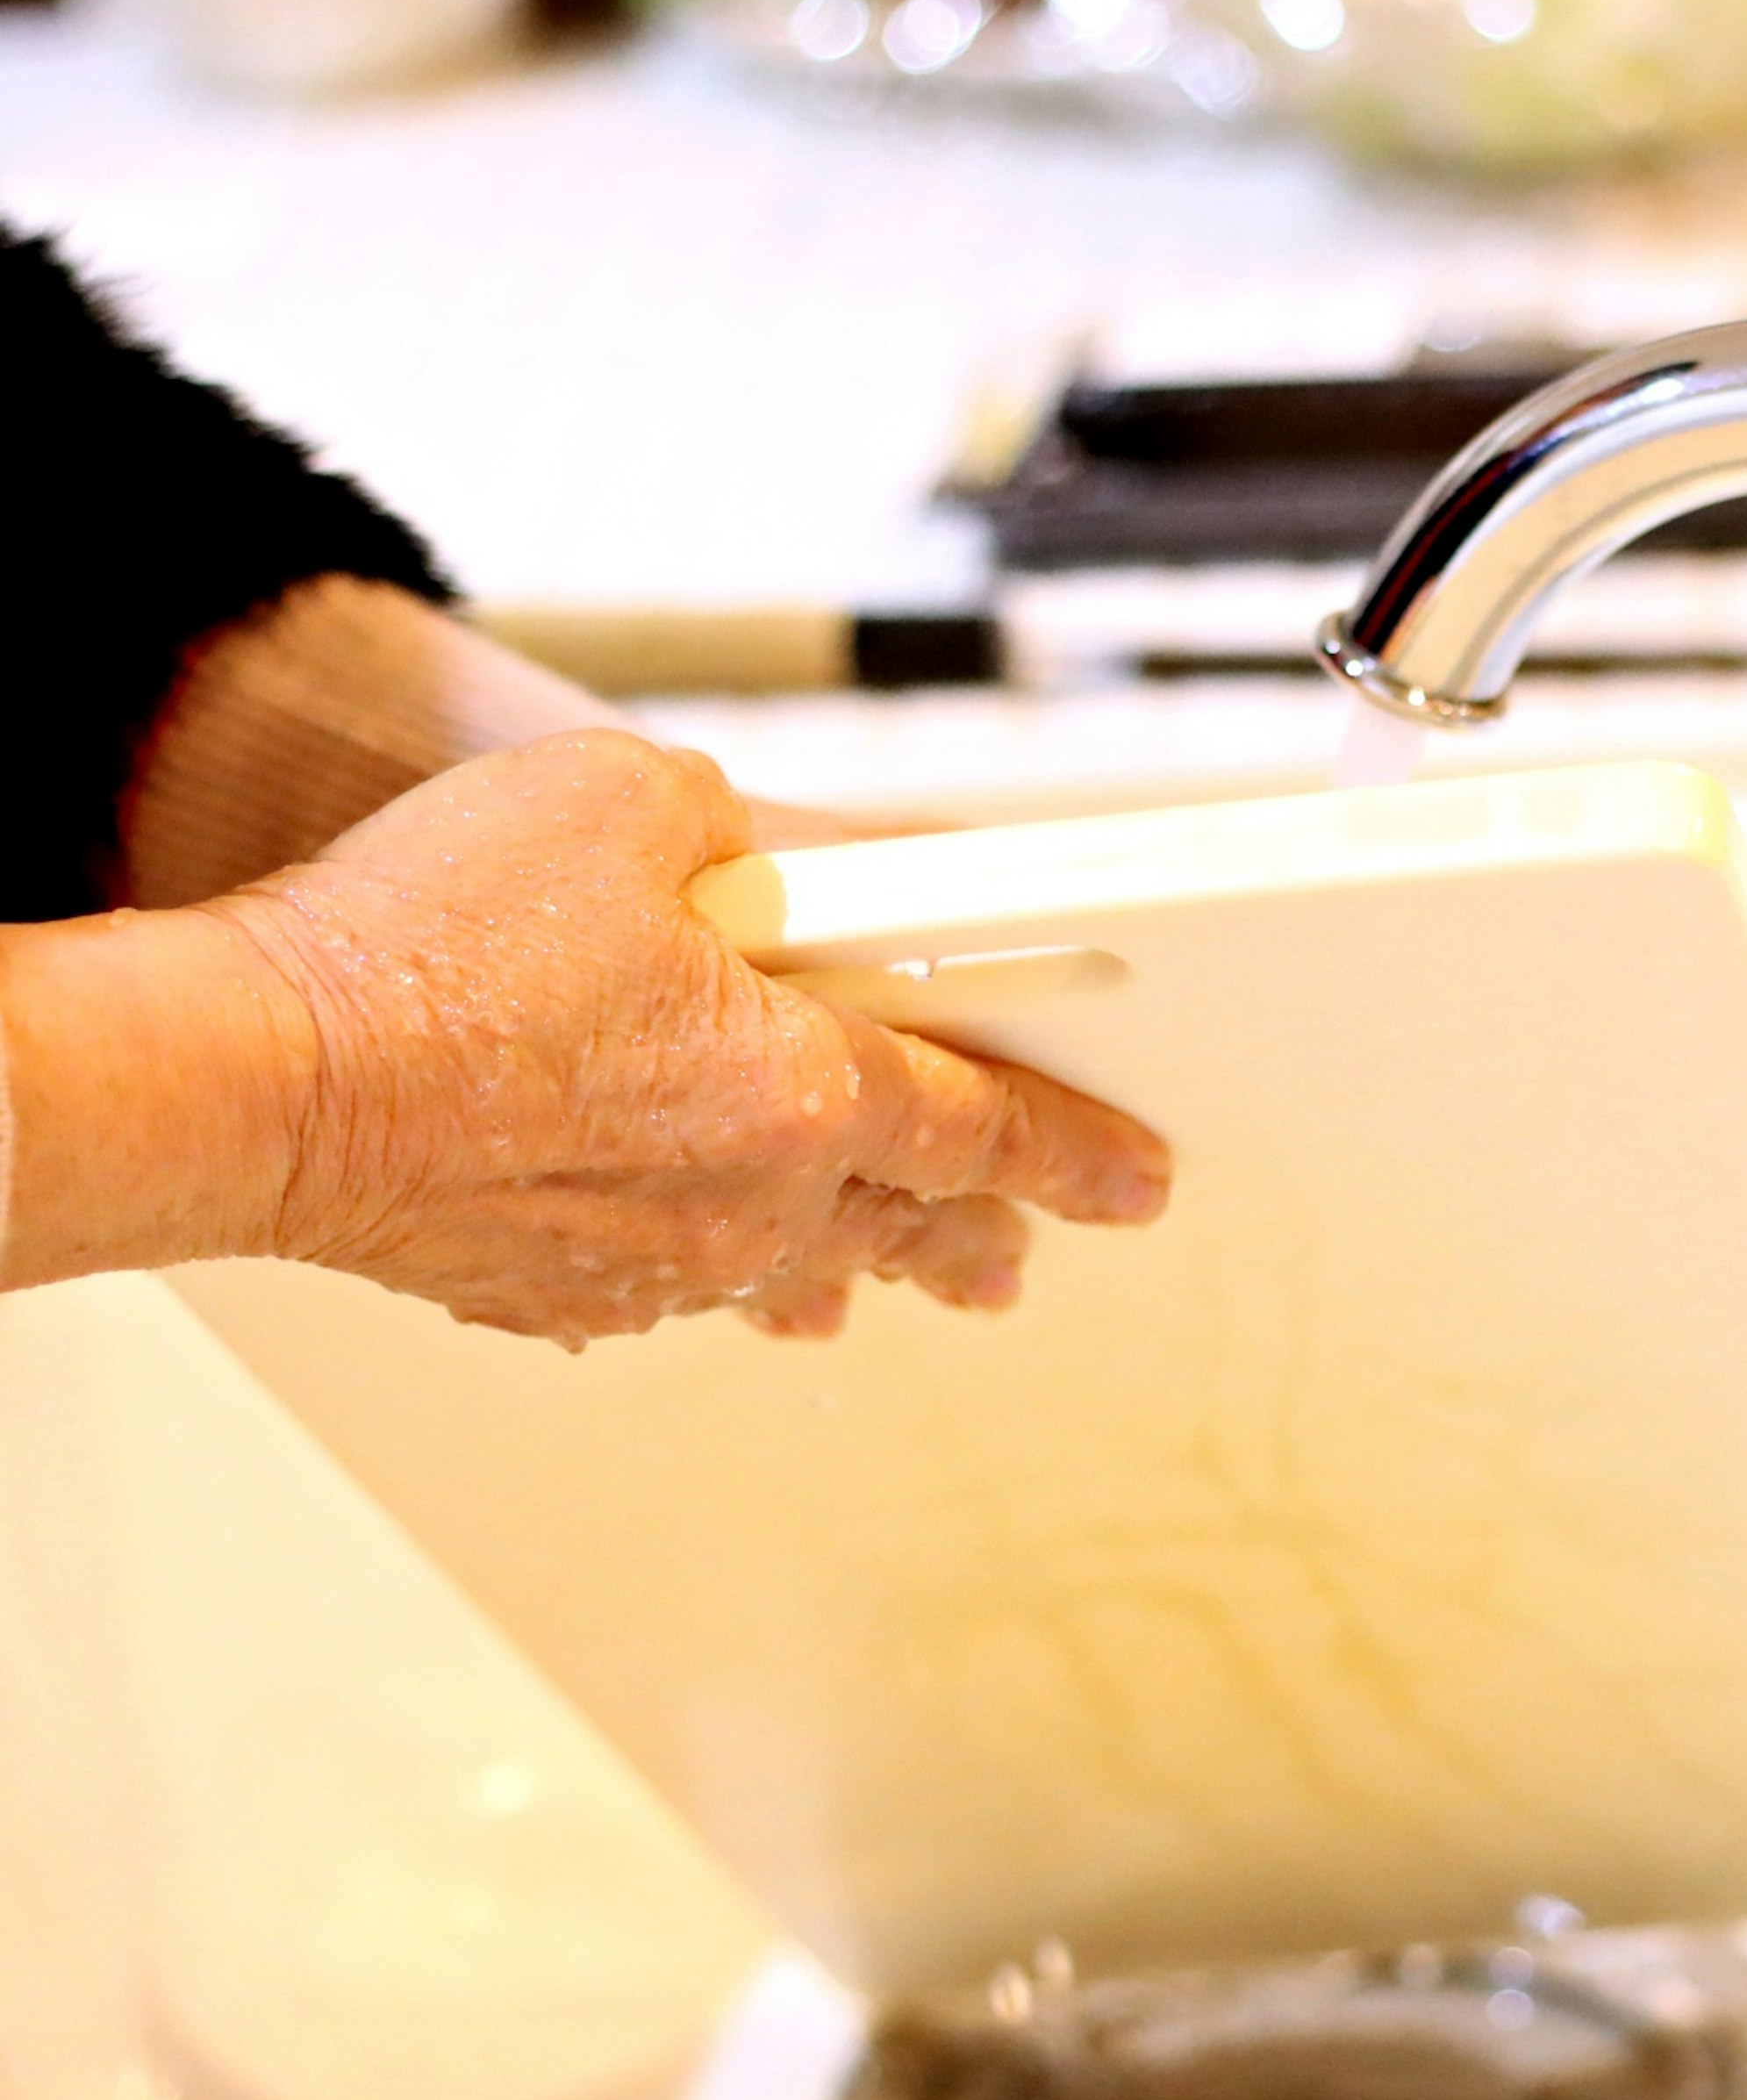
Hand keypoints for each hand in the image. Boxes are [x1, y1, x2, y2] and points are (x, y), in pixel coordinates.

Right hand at [198, 730, 1165, 1344]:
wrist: (258, 1079)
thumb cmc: (426, 947)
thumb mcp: (633, 804)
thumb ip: (763, 836)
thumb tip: (827, 864)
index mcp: (801, 1085)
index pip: (985, 1121)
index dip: (1075, 1148)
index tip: (1137, 1177)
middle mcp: (752, 1198)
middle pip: (912, 1221)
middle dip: (983, 1233)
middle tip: (1022, 1252)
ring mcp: (656, 1264)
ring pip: (803, 1270)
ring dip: (867, 1267)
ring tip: (904, 1282)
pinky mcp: (559, 1294)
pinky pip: (678, 1295)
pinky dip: (724, 1279)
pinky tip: (731, 1282)